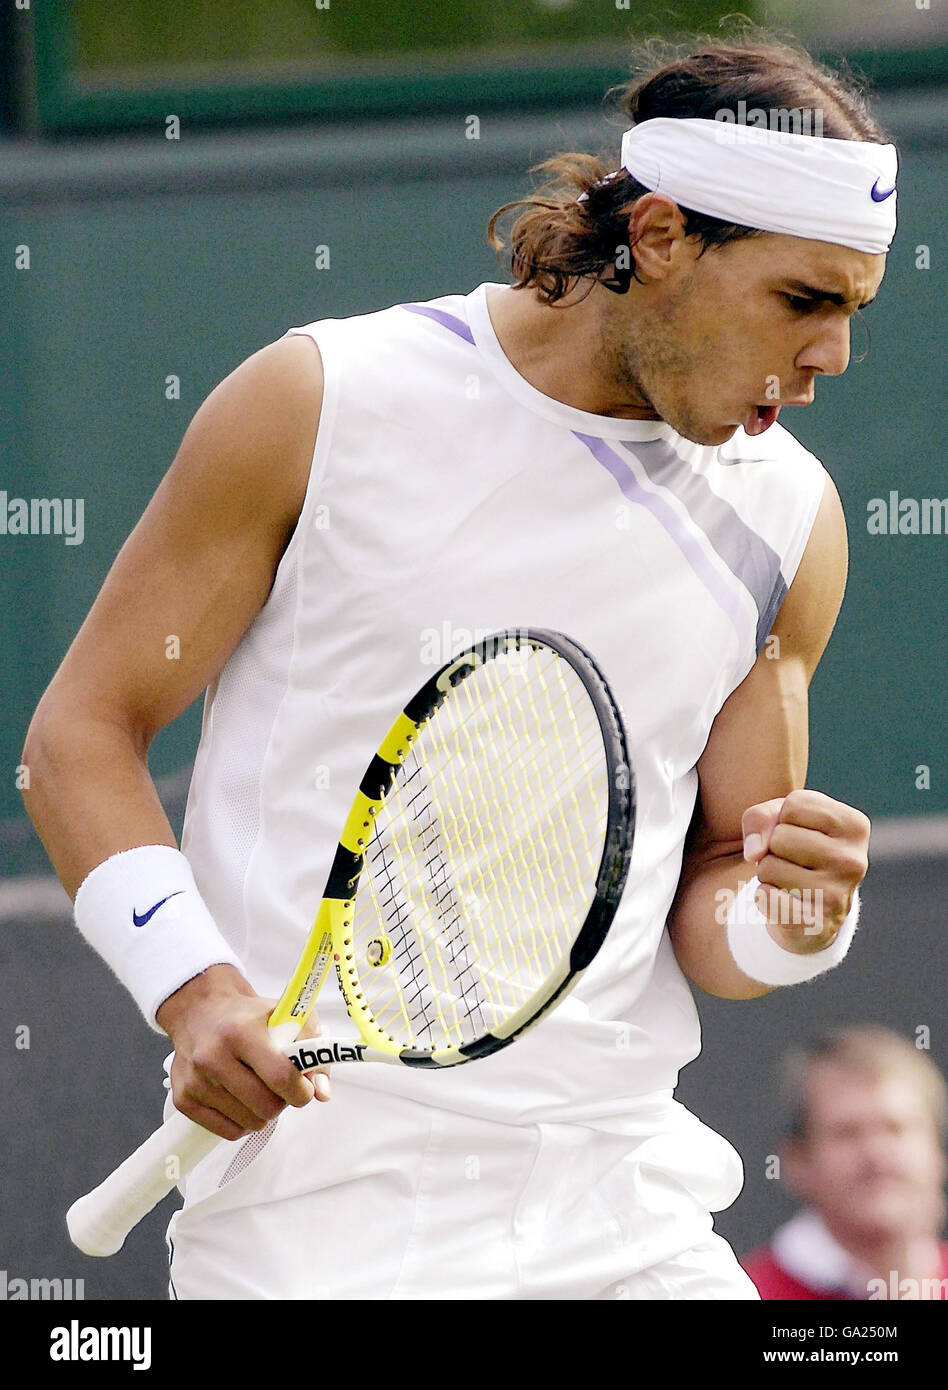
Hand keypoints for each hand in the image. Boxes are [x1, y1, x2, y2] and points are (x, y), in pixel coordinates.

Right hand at [155, 963, 329, 1138]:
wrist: (202, 1012)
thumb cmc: (250, 1017)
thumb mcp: (290, 1017)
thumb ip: (313, 1051)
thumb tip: (322, 1092)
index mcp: (241, 1031)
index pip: (279, 1076)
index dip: (300, 1090)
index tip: (305, 1088)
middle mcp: (212, 1056)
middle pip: (265, 1106)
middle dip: (283, 1102)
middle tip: (281, 1087)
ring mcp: (195, 1080)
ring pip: (249, 1123)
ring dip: (263, 1112)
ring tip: (259, 1087)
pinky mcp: (183, 1099)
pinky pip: (228, 1132)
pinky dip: (243, 1122)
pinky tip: (242, 1099)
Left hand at [741, 789, 869, 955]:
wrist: (813, 911)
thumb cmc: (797, 850)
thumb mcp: (781, 819)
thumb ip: (761, 817)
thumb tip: (754, 852)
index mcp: (854, 826)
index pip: (794, 805)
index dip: (784, 818)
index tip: (801, 833)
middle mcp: (852, 861)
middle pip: (779, 837)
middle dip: (774, 848)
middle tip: (793, 862)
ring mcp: (836, 895)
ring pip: (767, 866)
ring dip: (768, 873)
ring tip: (791, 881)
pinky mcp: (815, 924)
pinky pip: (764, 896)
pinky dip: (764, 897)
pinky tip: (786, 901)